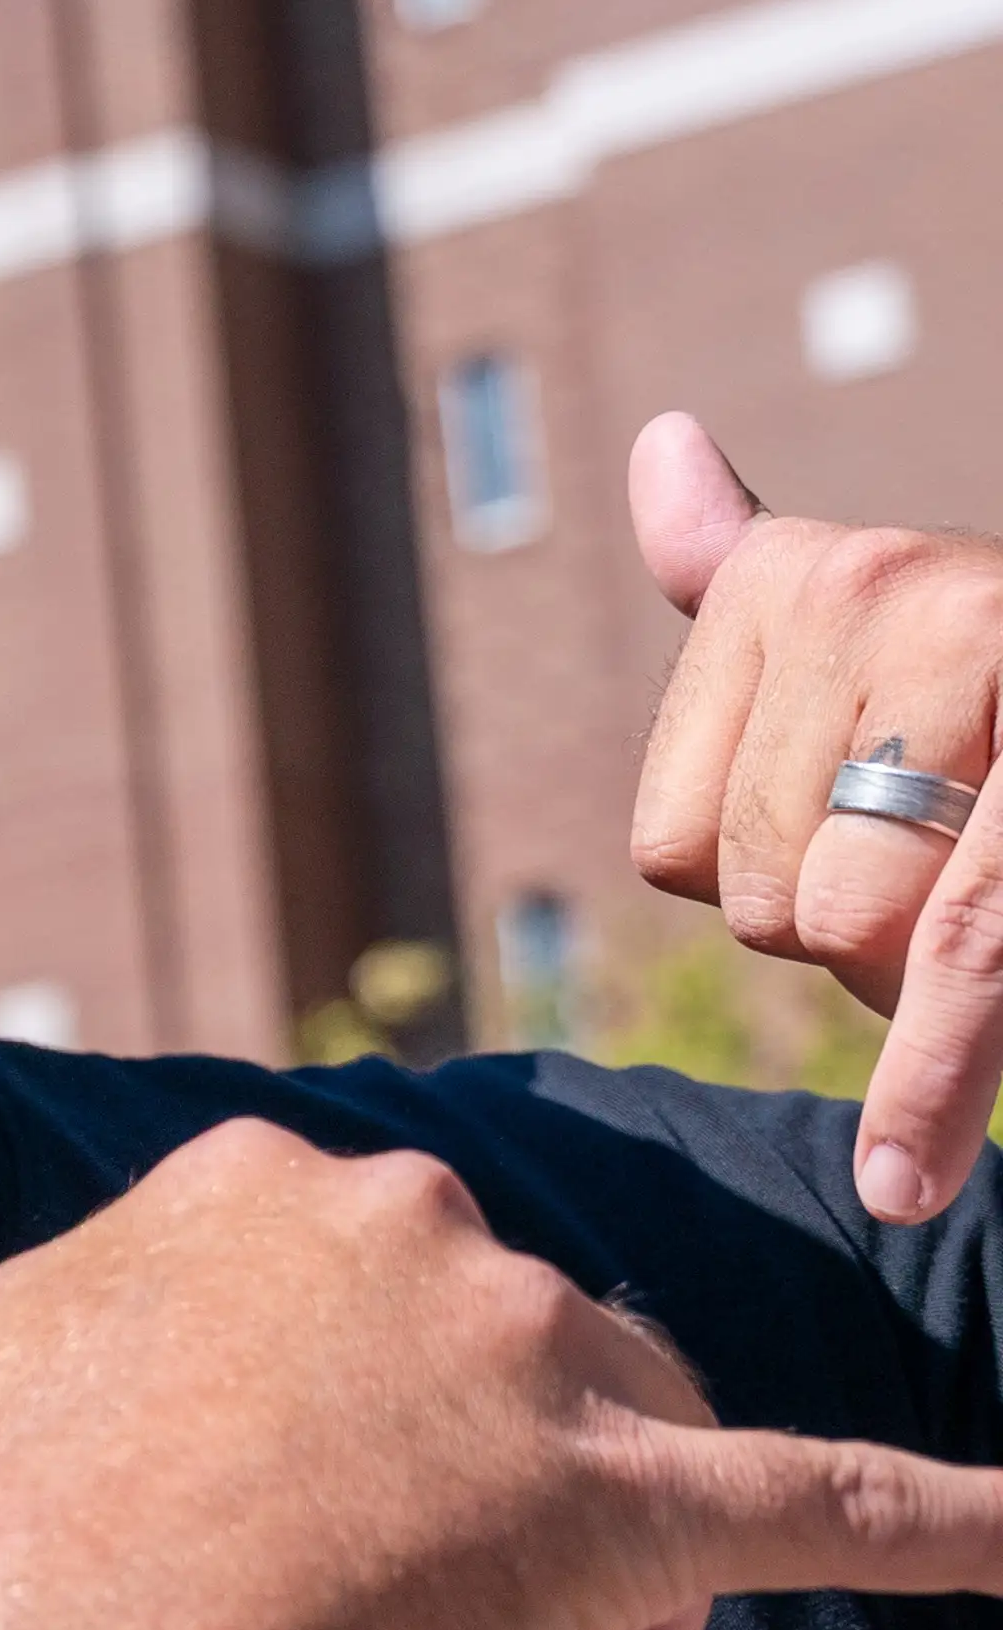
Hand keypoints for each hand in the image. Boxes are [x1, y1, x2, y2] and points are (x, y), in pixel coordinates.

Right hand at [0, 1081, 1002, 1629]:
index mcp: (255, 1182)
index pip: (350, 1289)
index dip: (330, 1436)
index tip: (267, 1562)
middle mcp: (403, 1223)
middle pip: (503, 1353)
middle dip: (467, 1499)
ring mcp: (520, 1359)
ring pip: (630, 1434)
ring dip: (593, 1566)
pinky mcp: (625, 1506)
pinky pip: (830, 1505)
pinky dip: (953, 1520)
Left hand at [628, 410, 1002, 1220]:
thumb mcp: (879, 619)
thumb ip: (746, 569)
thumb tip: (661, 448)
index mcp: (809, 573)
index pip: (672, 843)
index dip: (768, 894)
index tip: (868, 844)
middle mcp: (900, 593)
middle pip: (763, 899)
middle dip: (858, 941)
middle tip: (959, 867)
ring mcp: (993, 671)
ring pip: (855, 934)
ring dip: (932, 979)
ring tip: (994, 884)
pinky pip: (964, 963)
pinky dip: (931, 1091)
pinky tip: (901, 1181)